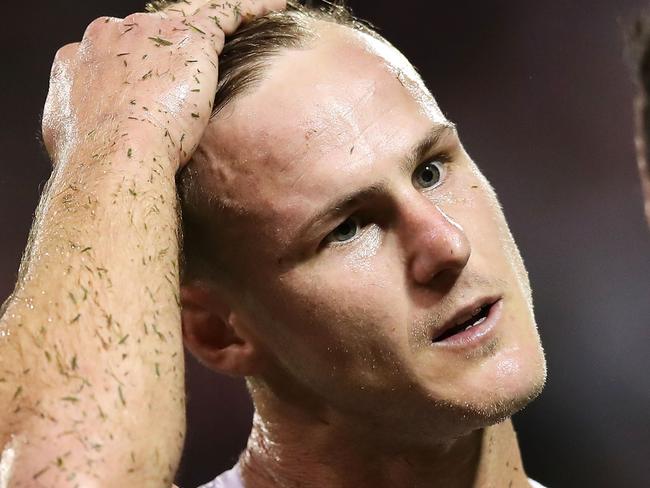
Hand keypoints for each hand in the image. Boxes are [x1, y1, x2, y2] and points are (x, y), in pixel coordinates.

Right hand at [42, 0, 285, 171]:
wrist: (115, 153)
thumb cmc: (94, 158)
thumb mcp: (69, 135)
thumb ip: (81, 121)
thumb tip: (91, 127)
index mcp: (81, 57)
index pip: (114, 51)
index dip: (133, 67)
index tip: (148, 87)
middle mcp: (112, 35)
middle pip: (148, 32)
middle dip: (167, 47)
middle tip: (189, 69)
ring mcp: (151, 33)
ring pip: (187, 19)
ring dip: (209, 25)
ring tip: (237, 26)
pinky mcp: (191, 39)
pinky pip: (227, 12)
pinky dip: (251, 8)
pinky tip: (274, 6)